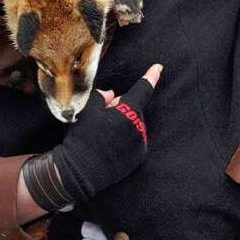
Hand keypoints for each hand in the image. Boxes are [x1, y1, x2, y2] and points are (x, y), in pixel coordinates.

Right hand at [51, 64, 160, 204]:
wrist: (80, 172)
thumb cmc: (82, 137)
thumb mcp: (86, 110)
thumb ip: (101, 96)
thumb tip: (111, 95)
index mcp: (128, 111)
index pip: (143, 89)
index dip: (151, 76)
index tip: (159, 67)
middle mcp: (139, 126)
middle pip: (133, 108)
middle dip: (120, 108)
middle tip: (101, 120)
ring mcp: (141, 143)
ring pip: (134, 124)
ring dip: (123, 124)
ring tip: (103, 137)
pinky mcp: (139, 156)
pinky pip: (134, 139)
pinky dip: (125, 139)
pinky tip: (110, 146)